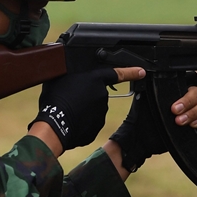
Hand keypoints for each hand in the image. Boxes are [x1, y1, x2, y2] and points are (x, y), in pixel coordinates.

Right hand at [30, 67, 144, 154]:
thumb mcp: (60, 77)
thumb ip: (70, 73)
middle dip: (86, 96)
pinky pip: (90, 122)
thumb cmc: (54, 100)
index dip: (131, 72)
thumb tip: (67, 69)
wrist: (54, 126)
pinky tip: (70, 121)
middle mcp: (102, 95)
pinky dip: (82, 122)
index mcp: (95, 80)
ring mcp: (101, 113)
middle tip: (70, 99)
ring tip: (67, 112)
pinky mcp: (97, 127)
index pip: (116, 73)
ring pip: (93, 109)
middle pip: (97, 93)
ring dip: (83, 110)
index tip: (142, 72)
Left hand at [107, 70, 196, 176]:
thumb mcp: (146, 95)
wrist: (141, 138)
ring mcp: (190, 109)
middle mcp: (184, 95)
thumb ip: (158, 84)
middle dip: (189, 101)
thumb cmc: (140, 116)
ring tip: (178, 121)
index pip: (195, 75)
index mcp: (174, 85)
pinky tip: (190, 125)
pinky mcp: (193, 121)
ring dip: (192, 113)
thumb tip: (160, 73)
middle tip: (175, 110)